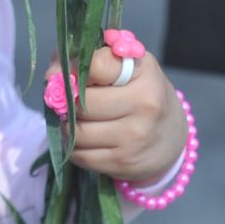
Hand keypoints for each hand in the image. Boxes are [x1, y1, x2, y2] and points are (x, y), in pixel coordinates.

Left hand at [44, 39, 187, 187]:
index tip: (66, 72)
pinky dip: (73, 146)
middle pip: (81, 104)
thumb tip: (52, 73)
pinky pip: (80, 156)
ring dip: (67, 125)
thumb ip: (92, 59)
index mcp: (144, 75)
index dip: (73, 68)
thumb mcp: (128, 66)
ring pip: (77, 132)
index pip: (94, 66)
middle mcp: (144, 106)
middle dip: (66, 102)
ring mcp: (134, 139)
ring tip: (74, 118)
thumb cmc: (142, 92)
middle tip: (64, 99)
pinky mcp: (123, 164)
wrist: (172, 136)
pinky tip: (83, 138)